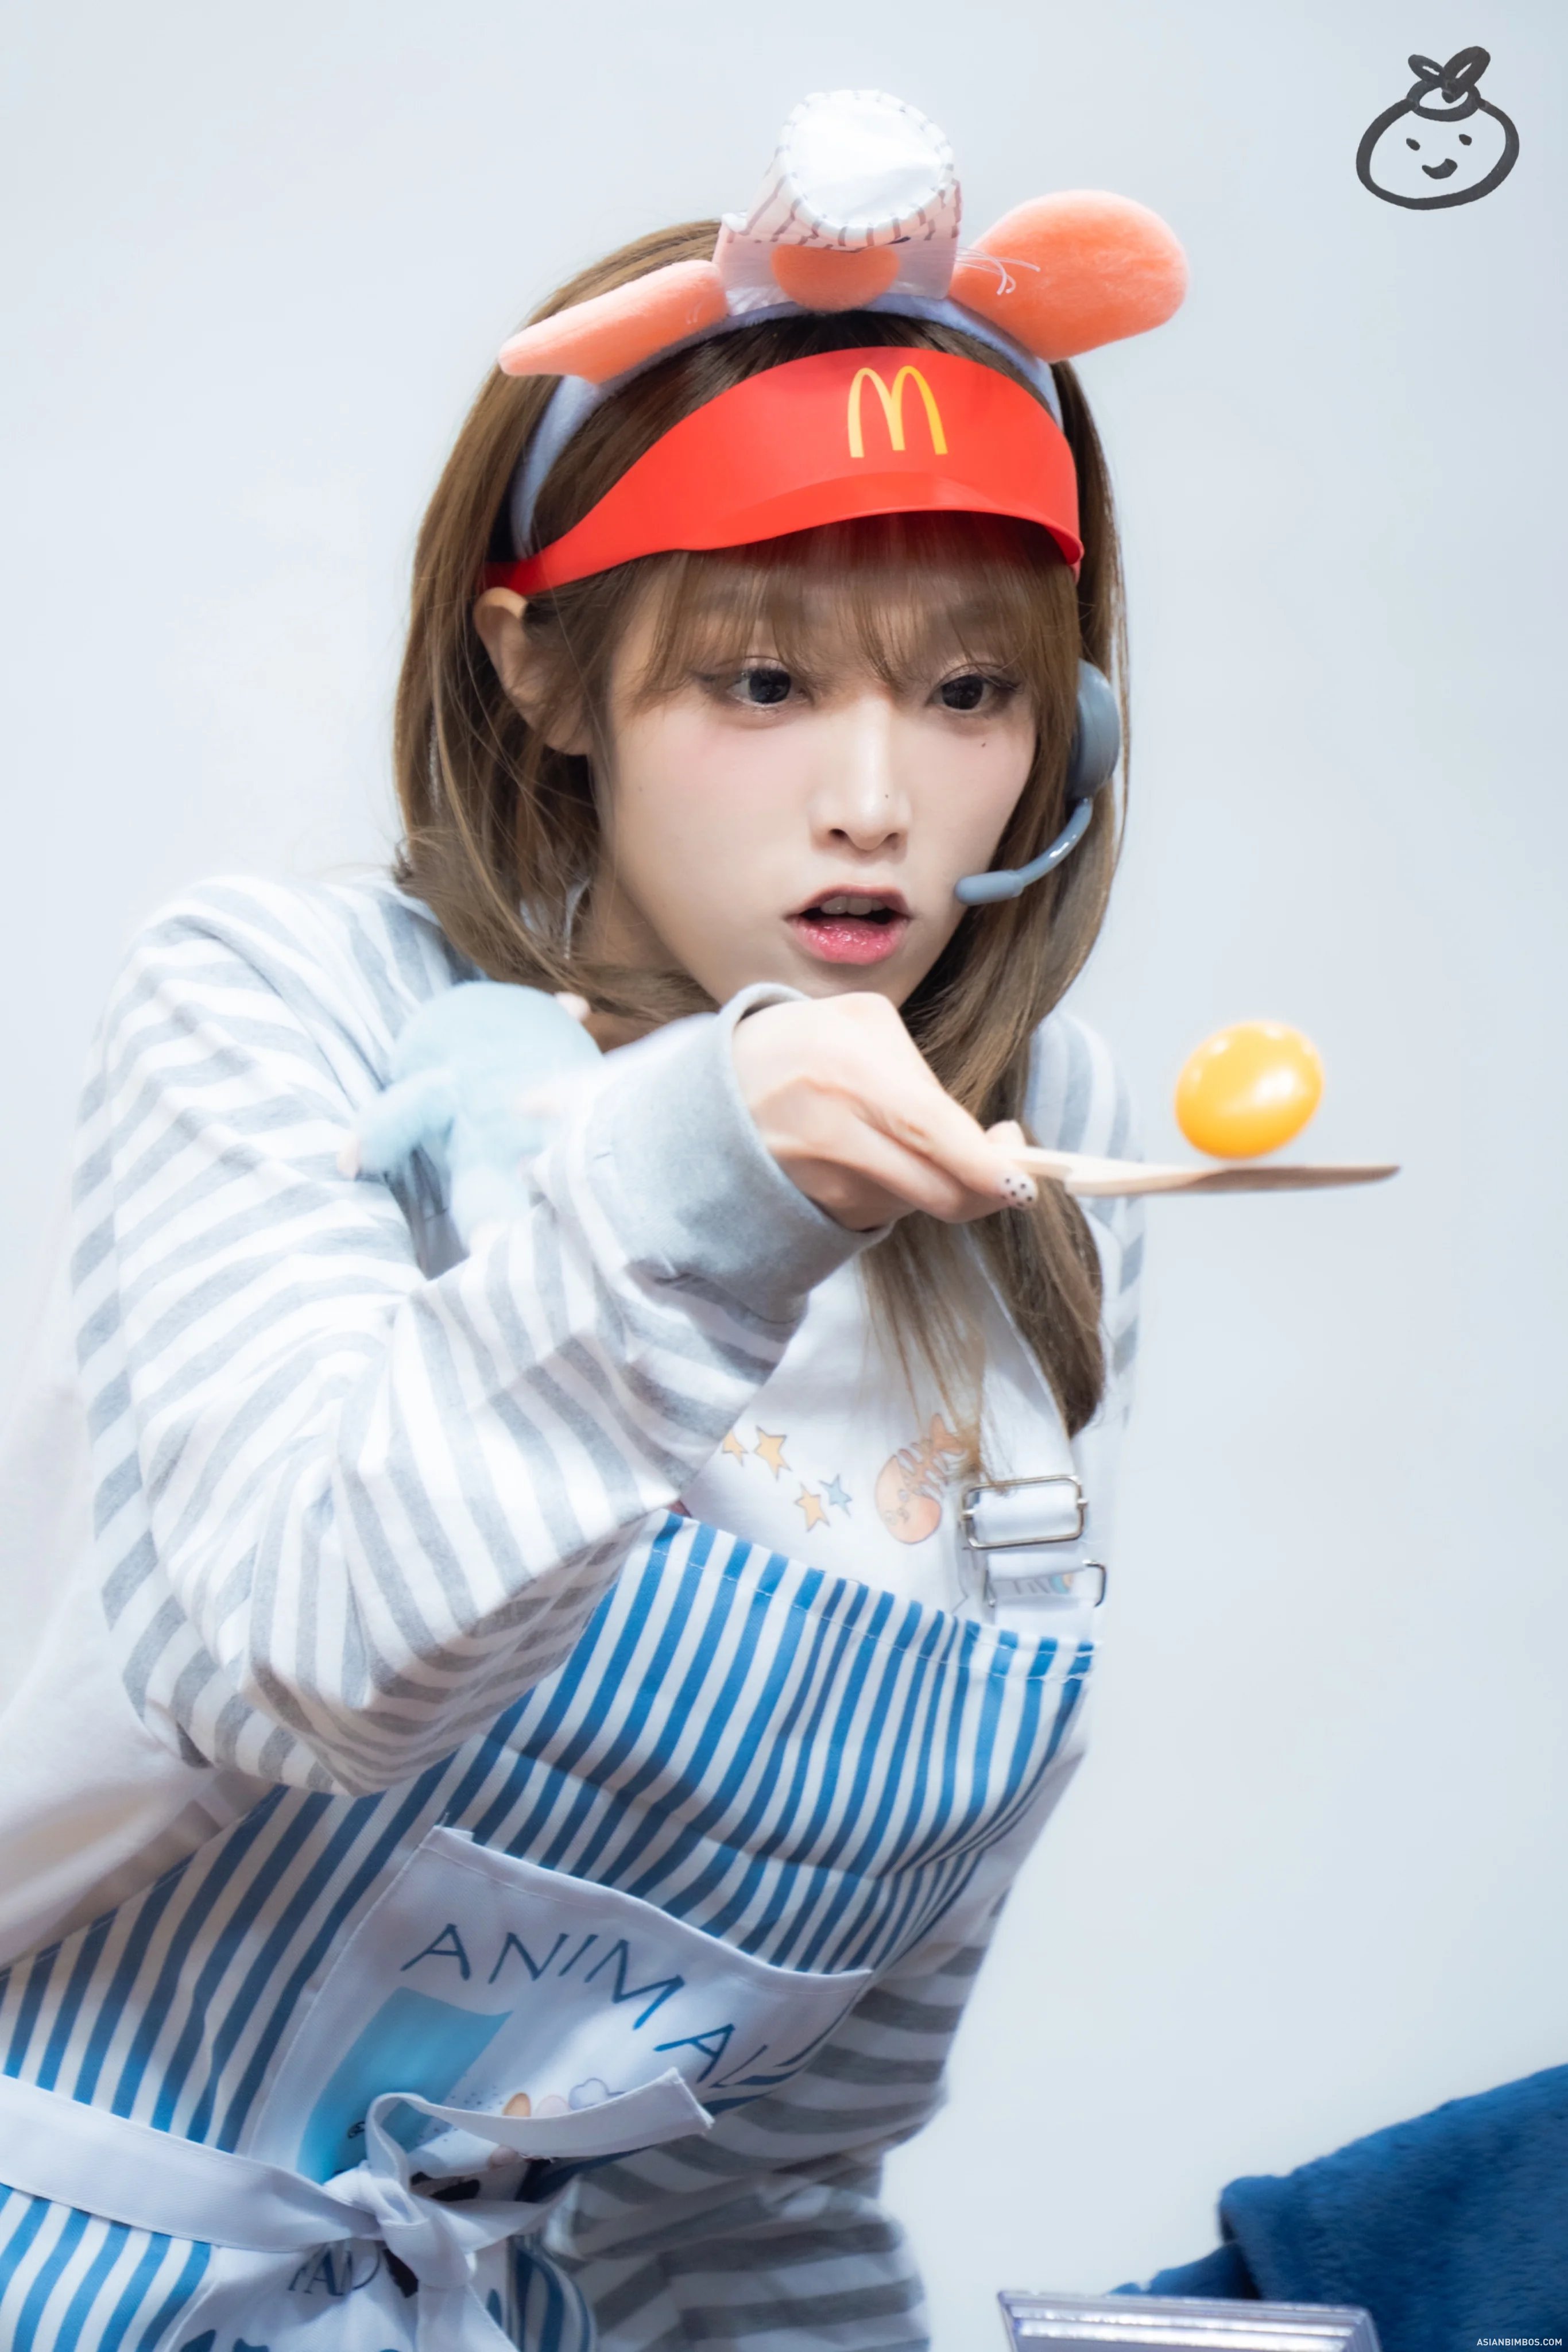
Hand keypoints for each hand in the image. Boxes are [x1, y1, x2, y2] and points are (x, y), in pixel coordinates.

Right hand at [730, 994, 1037, 1230]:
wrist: (714, 1092)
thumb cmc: (802, 1044)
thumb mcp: (862, 1022)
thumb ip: (923, 1073)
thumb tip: (981, 1139)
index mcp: (850, 1069)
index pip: (932, 1130)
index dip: (984, 1166)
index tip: (1023, 1184)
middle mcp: (833, 1130)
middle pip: (935, 1188)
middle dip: (985, 1190)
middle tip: (1009, 1172)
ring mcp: (822, 1179)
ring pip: (916, 1201)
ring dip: (935, 1180)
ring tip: (903, 1137)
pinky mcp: (817, 1209)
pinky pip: (885, 1208)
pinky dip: (897, 1188)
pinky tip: (870, 1155)